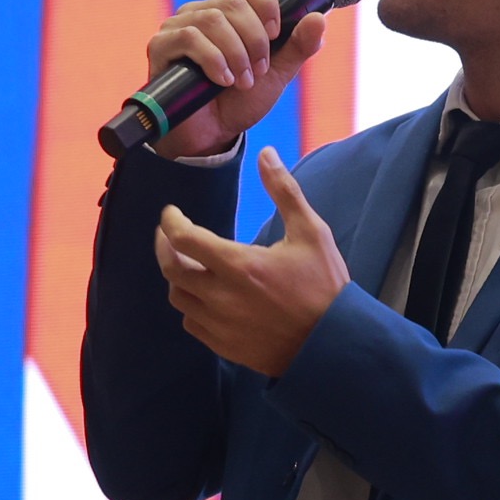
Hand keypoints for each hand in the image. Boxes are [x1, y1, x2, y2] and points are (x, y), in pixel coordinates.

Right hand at [141, 0, 328, 154]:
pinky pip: (190, 37)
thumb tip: (320, 17)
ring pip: (213, 19)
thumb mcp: (277, 73)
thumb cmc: (240, 101)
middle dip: (255, 41)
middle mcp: (201, 12)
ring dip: (236, 54)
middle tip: (258, 71)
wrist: (211, 134)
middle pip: (234, 3)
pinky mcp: (161, 46)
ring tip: (241, 81)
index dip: (266, 3)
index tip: (275, 35)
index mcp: (229, 12)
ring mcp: (178, 27)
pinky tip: (222, 80)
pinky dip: (214, 60)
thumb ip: (298, 47)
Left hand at [155, 149, 350, 377]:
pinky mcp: (224, 346)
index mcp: (239, 265)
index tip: (172, 213)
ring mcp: (220, 325)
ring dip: (177, 276)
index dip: (170, 221)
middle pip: (171, 268)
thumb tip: (266, 154)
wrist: (335, 344)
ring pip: (178, 297)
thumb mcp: (311, 232)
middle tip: (168, 233)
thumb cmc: (325, 286)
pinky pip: (192, 323)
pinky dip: (191, 305)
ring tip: (188, 262)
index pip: (183, 238)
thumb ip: (284, 191)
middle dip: (164, 246)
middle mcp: (221, 297)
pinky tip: (203, 295)